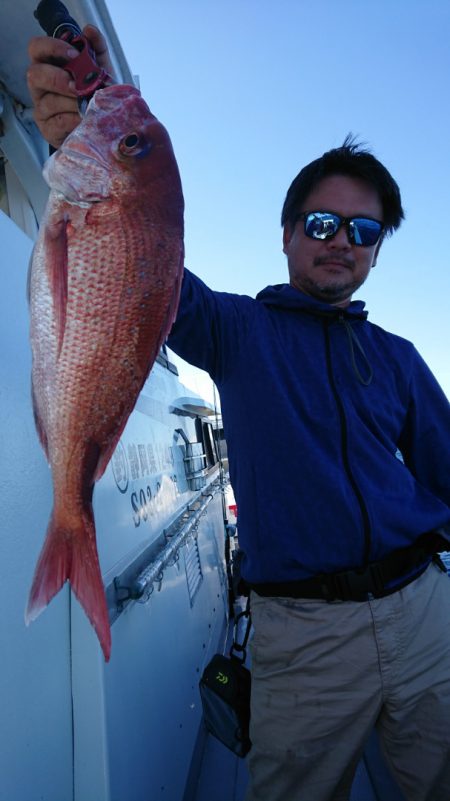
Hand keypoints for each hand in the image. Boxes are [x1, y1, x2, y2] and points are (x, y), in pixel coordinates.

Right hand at [27, 25, 114, 148]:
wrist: (102, 124)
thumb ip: (96, 48)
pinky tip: (85, 119)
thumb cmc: (95, 93)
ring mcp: (41, 107)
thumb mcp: (99, 69)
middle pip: (35, 74)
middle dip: (58, 79)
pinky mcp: (48, 128)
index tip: (74, 54)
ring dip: (72, 103)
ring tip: (89, 105)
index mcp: (48, 64)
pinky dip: (74, 120)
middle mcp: (39, 84)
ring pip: (49, 101)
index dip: (53, 47)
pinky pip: (58, 122)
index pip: (37, 47)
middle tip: (78, 86)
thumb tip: (89, 30)